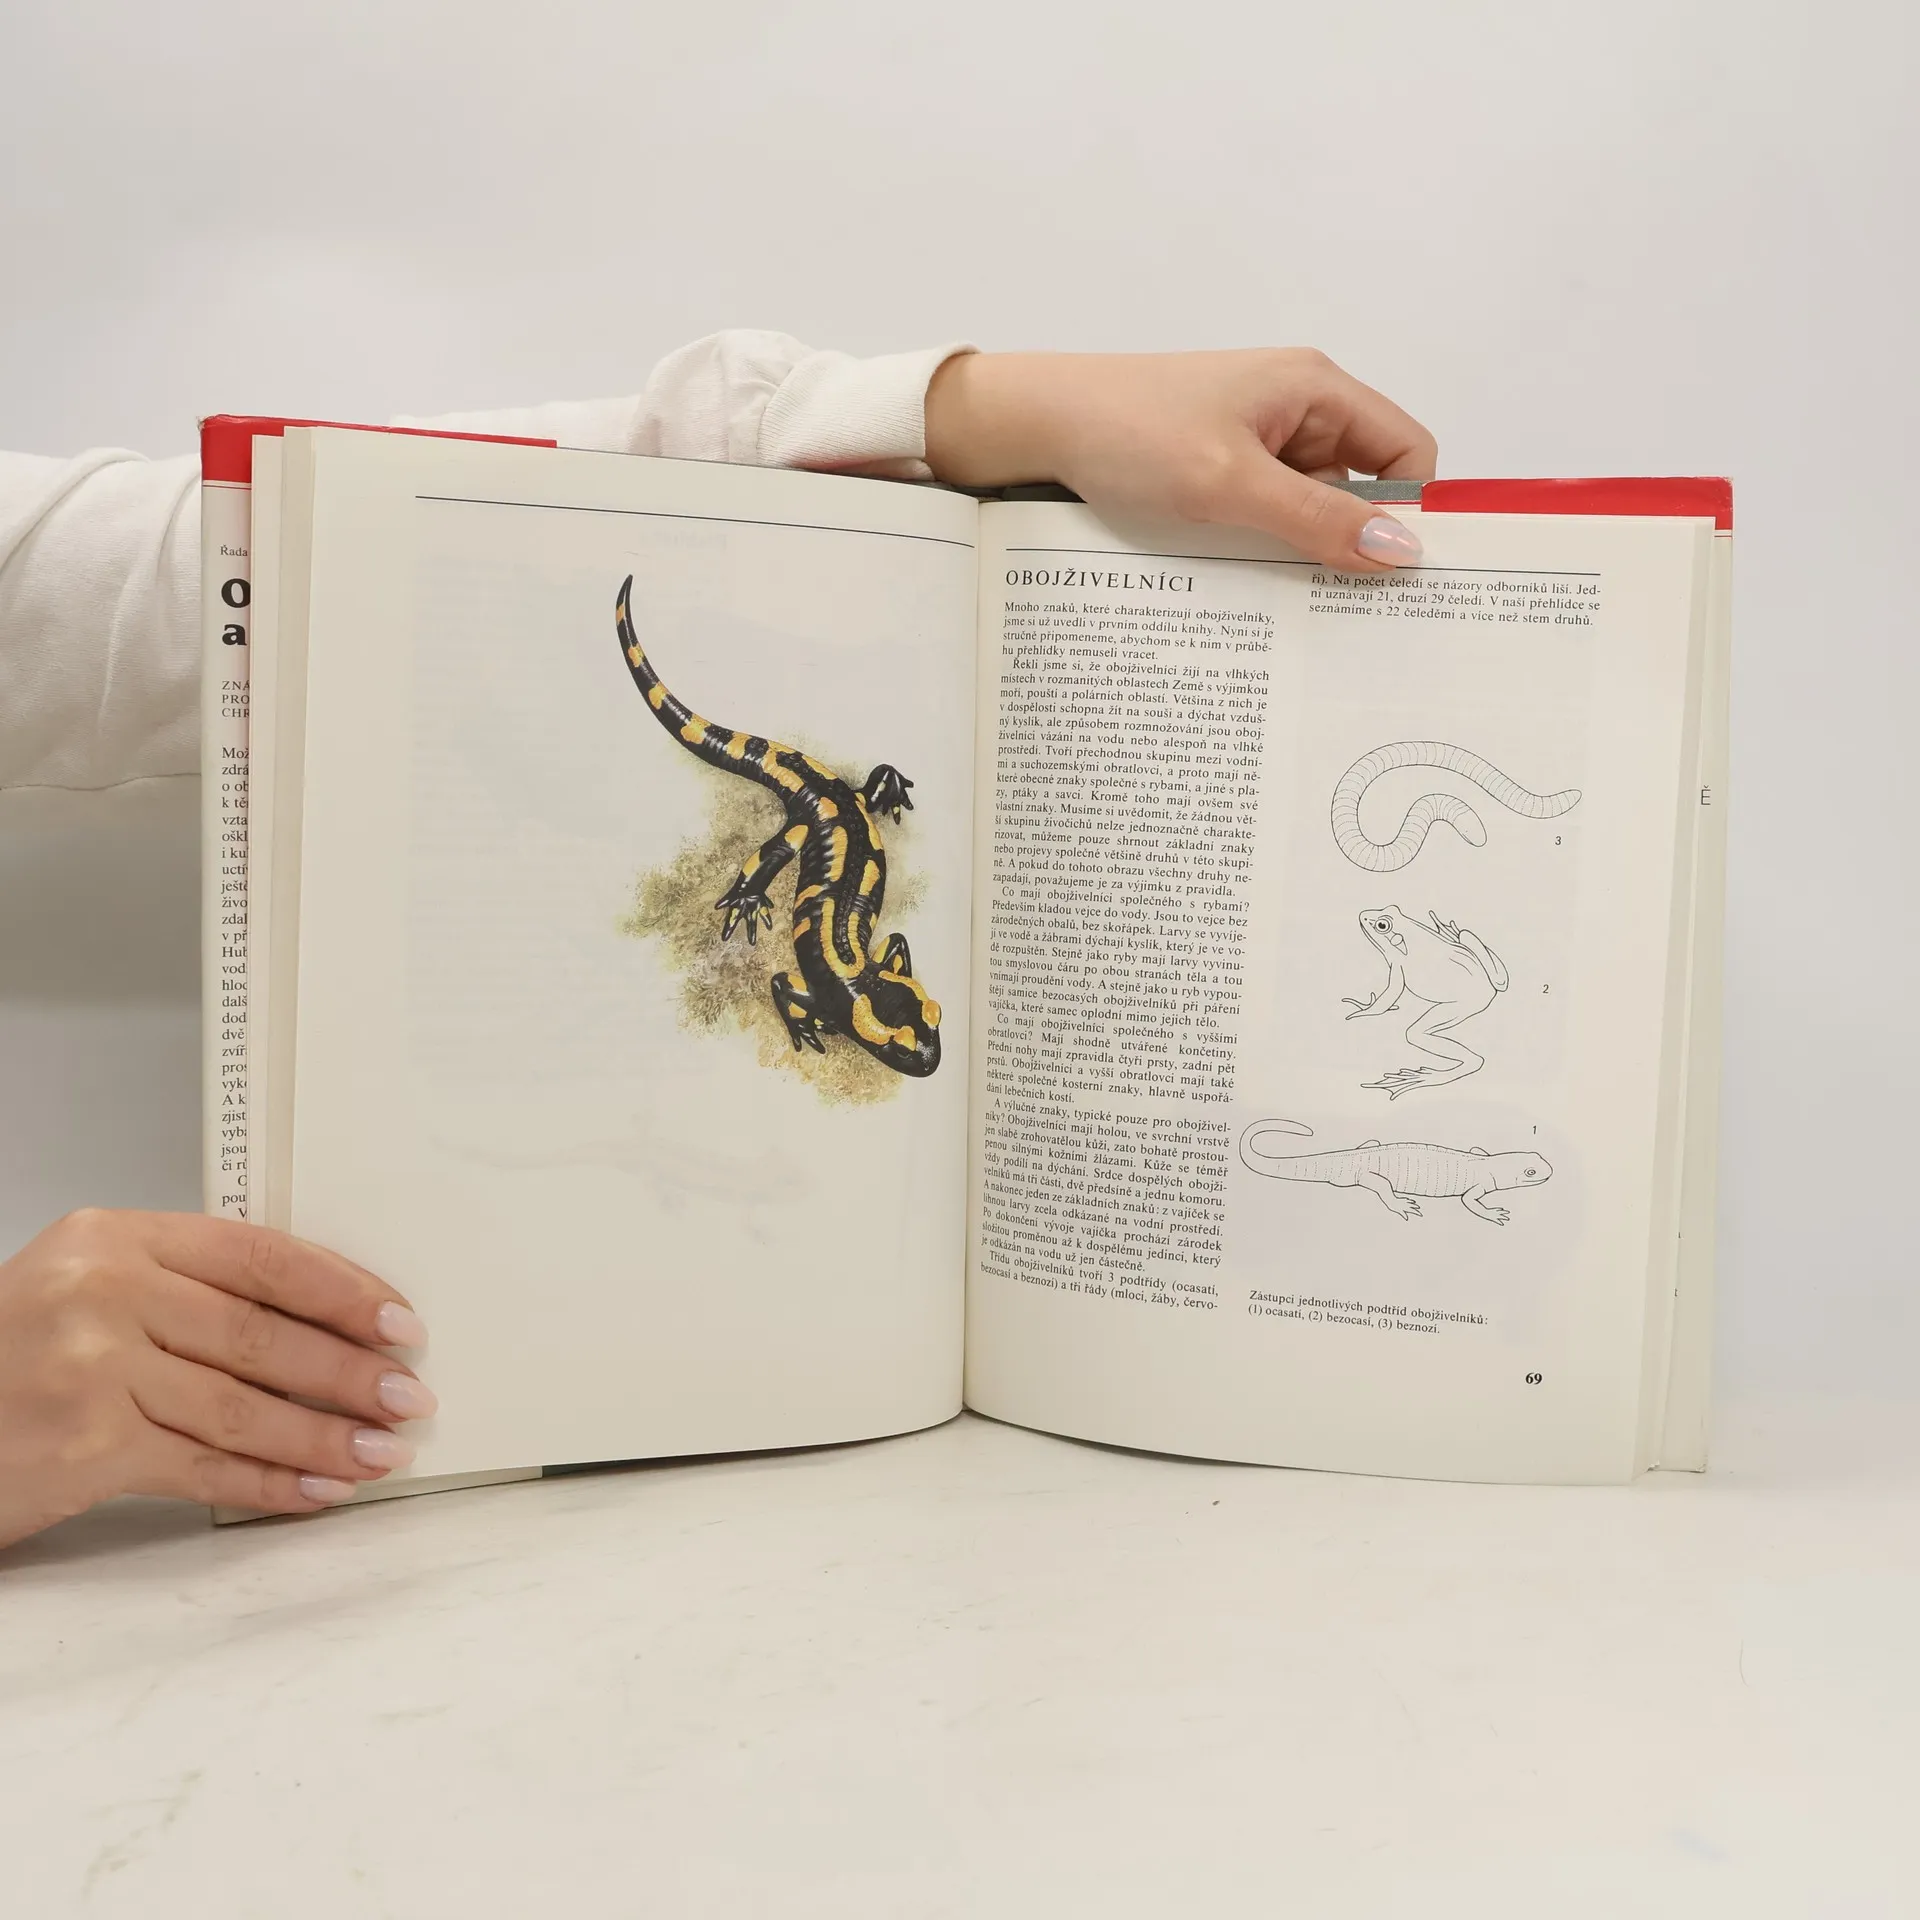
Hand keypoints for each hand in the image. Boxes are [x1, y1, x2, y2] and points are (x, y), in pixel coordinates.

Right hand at [0, 1210, 434, 1548]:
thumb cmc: (9, 1359)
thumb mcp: (87, 1292)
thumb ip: (185, 1292)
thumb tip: (320, 1326)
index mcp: (115, 1238)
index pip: (261, 1256)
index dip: (342, 1291)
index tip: (399, 1321)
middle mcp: (103, 1293)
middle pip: (261, 1334)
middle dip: (349, 1372)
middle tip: (408, 1395)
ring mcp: (92, 1370)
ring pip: (243, 1407)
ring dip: (325, 1436)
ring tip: (381, 1452)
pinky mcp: (85, 1447)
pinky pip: (204, 1468)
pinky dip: (270, 1484)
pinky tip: (317, 1491)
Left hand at [924, 348, 1435, 571]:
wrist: (1038, 423)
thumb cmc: (1128, 431)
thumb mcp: (1229, 483)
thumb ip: (1317, 518)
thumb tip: (1402, 552)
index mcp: (1316, 388)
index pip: (1407, 450)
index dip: (1409, 509)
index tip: (1391, 573)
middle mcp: (1296, 408)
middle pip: (1362, 485)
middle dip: (1350, 538)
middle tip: (1336, 601)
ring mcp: (1258, 439)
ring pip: (1311, 507)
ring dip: (1298, 545)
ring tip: (1268, 581)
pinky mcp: (1222, 466)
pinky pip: (1268, 512)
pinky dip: (1261, 541)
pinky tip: (1236, 567)